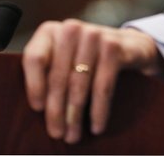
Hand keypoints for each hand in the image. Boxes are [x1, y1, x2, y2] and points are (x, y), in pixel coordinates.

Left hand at [22, 19, 163, 143]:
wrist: (130, 46)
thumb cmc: (88, 59)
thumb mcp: (64, 60)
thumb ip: (47, 74)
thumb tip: (38, 109)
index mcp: (51, 31)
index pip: (35, 58)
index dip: (34, 85)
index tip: (37, 109)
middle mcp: (71, 28)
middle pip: (58, 76)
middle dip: (56, 110)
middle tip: (57, 133)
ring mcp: (94, 35)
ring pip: (79, 84)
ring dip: (76, 115)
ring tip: (74, 135)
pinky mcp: (114, 47)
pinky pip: (102, 86)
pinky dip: (99, 110)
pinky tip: (96, 126)